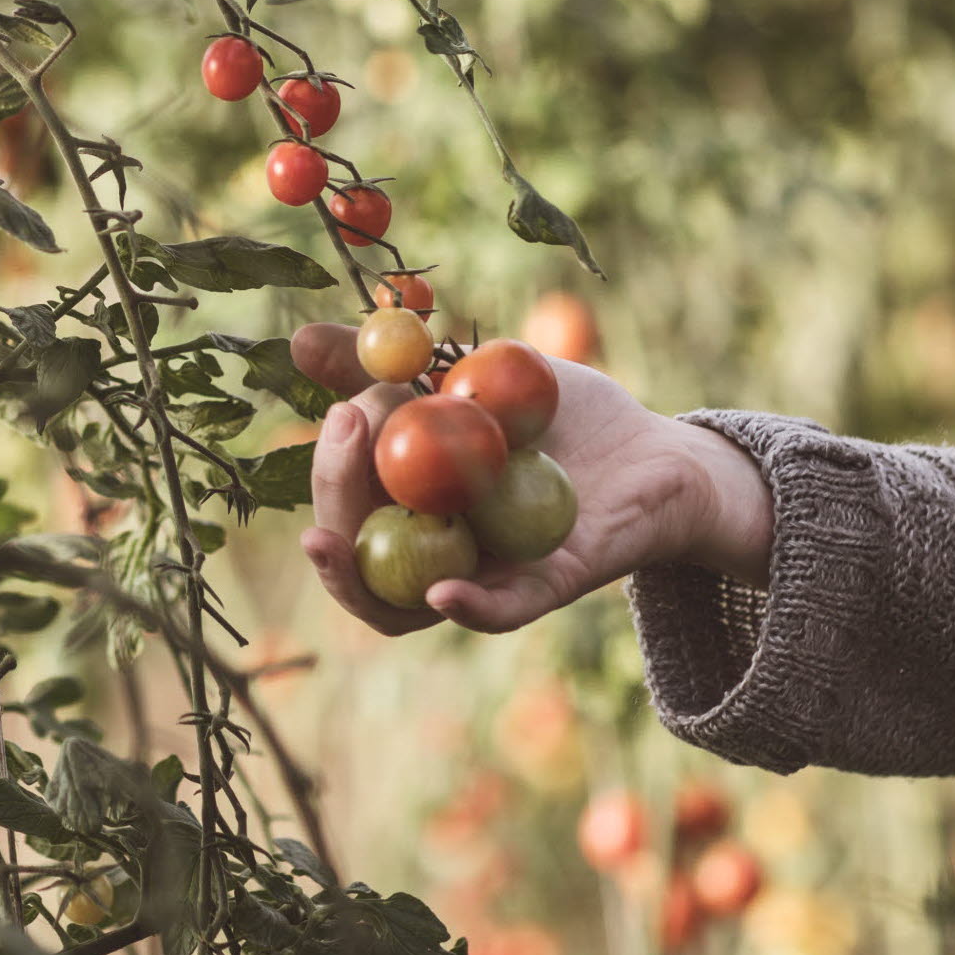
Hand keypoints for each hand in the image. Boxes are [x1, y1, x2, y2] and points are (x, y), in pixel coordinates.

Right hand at [291, 322, 773, 634]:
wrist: (656, 447)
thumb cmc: (560, 415)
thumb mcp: (469, 373)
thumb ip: (391, 367)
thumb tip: (298, 343)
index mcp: (413, 505)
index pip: (345, 505)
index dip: (329, 469)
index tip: (340, 407)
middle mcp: (437, 551)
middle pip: (357, 555)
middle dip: (332, 498)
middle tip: (346, 428)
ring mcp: (487, 575)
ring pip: (404, 602)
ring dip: (356, 579)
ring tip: (328, 537)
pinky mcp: (547, 587)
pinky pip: (499, 611)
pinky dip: (467, 606)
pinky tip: (438, 589)